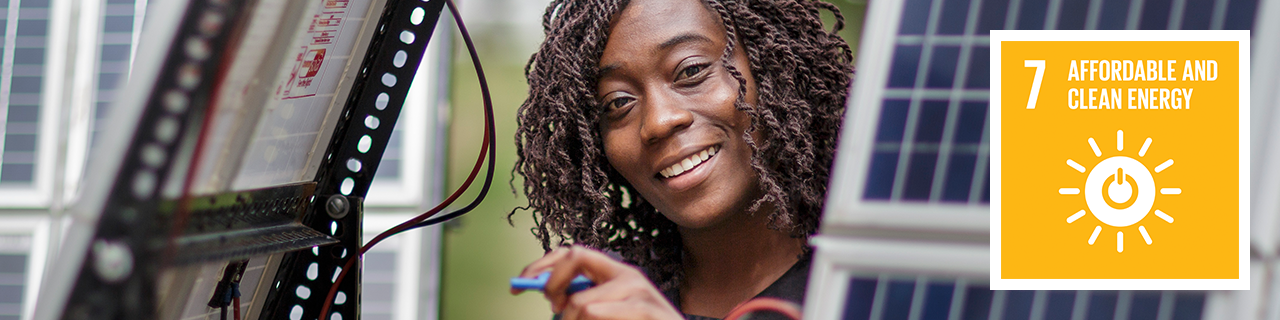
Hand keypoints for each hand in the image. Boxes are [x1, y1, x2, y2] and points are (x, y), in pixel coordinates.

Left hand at [513, 245, 683, 319]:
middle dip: (552, 282)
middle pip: (575, 255)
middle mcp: (627, 274)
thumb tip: (549, 295)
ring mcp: (637, 290)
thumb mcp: (606, 311)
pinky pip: (595, 314)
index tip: (519, 284)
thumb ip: (583, 300)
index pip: (571, 253)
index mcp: (615, 272)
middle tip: (554, 308)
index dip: (541, 266)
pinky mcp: (644, 309)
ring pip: (580, 303)